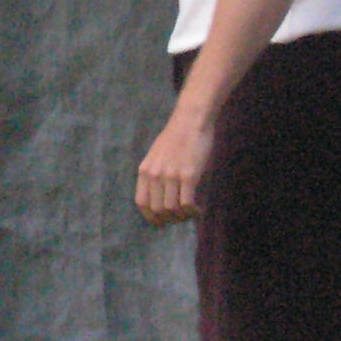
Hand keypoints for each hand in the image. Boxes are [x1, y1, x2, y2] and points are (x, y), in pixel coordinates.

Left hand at [136, 111, 212, 225]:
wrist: (191, 120)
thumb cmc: (176, 138)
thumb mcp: (156, 156)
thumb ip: (155, 174)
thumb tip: (159, 197)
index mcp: (145, 170)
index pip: (142, 203)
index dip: (151, 217)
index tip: (162, 221)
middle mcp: (155, 174)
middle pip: (157, 210)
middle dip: (170, 219)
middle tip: (182, 216)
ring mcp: (171, 175)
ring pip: (172, 209)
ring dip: (182, 216)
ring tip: (191, 213)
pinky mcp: (188, 175)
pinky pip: (186, 203)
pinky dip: (192, 211)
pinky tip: (198, 209)